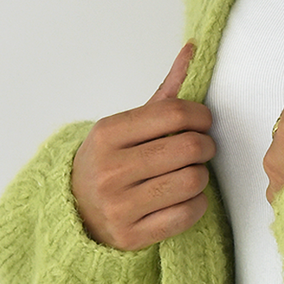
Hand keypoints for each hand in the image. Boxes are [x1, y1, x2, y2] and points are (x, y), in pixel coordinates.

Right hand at [70, 42, 214, 249]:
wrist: (77, 214)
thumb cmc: (112, 162)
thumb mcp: (128, 126)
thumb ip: (165, 93)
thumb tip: (194, 48)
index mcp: (107, 134)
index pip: (173, 113)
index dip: (201, 116)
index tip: (203, 122)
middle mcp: (110, 169)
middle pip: (188, 148)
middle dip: (206, 146)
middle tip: (202, 149)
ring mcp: (120, 205)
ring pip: (192, 181)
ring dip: (201, 176)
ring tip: (190, 173)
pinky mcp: (132, 236)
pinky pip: (188, 214)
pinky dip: (196, 204)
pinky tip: (184, 198)